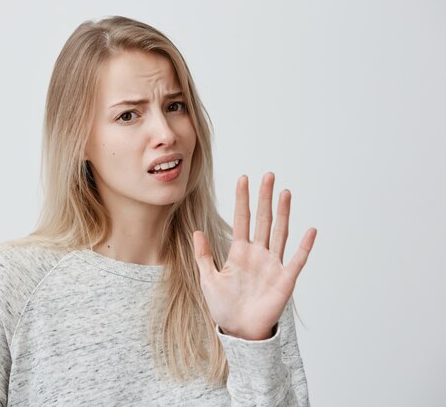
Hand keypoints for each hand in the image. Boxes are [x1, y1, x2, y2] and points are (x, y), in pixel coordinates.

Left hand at [193, 172, 316, 340]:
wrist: (239, 331)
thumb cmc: (224, 307)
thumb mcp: (208, 279)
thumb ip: (204, 256)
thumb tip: (196, 231)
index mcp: (239, 252)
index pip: (242, 219)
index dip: (242, 199)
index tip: (243, 178)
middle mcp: (258, 254)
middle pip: (262, 220)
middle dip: (264, 198)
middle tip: (268, 175)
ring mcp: (273, 265)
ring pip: (279, 233)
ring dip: (283, 213)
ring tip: (285, 193)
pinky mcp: (285, 280)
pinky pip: (296, 261)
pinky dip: (304, 246)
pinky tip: (310, 230)